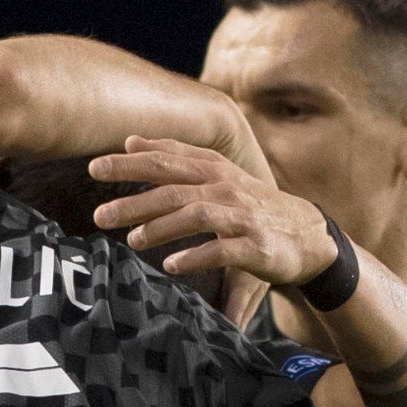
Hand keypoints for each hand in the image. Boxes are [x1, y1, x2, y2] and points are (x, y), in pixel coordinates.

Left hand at [87, 135, 339, 285]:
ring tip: (131, 240)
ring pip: (195, 214)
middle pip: (173, 186)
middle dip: (133, 197)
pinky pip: (222, 249)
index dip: (133, 160)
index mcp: (216, 169)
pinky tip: (171, 265)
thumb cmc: (256, 208)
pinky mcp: (256, 246)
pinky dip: (195, 256)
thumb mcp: (219, 178)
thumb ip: (176, 160)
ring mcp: (242, 216)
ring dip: (161, 227)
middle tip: (99, 213)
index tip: (96, 166)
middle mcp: (227, 187)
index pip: (169, 159)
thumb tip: (130, 140)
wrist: (310, 237)